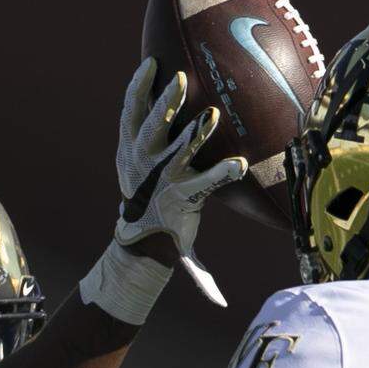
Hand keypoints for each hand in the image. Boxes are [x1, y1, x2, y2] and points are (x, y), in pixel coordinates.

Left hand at [115, 57, 247, 306]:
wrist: (135, 221)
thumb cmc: (171, 229)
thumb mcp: (185, 250)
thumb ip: (199, 274)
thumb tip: (219, 303)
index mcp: (182, 195)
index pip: (205, 185)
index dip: (221, 176)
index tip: (240, 165)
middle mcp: (161, 173)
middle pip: (180, 151)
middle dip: (195, 135)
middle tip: (211, 115)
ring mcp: (141, 154)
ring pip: (153, 127)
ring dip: (166, 105)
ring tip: (178, 81)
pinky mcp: (128, 139)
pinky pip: (131, 109)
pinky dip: (138, 88)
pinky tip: (150, 64)